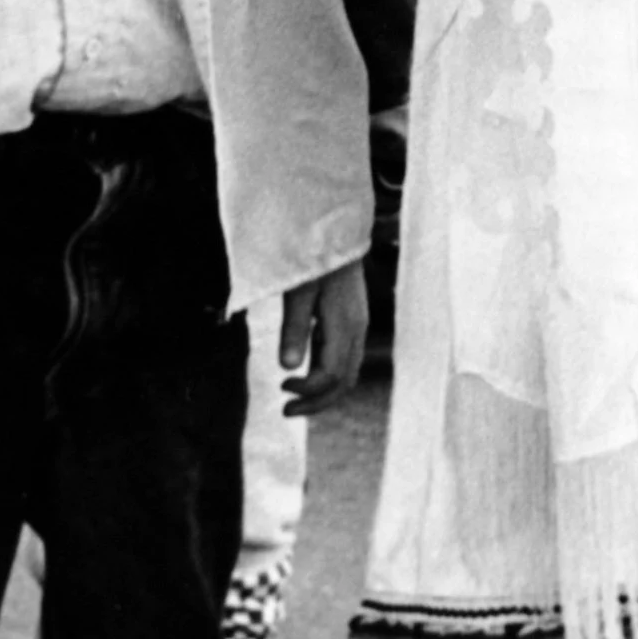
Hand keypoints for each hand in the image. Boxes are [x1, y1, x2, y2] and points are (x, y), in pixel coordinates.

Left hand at [279, 262, 368, 415]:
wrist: (334, 227)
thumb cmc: (313, 255)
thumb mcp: (299, 291)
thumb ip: (294, 328)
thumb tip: (288, 368)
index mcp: (345, 324)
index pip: (331, 374)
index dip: (307, 389)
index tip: (280, 385)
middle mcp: (356, 329)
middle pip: (345, 382)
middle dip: (316, 402)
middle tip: (285, 411)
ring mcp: (357, 326)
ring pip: (348, 374)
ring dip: (322, 393)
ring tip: (293, 401)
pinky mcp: (351, 321)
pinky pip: (345, 360)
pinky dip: (327, 377)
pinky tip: (306, 376)